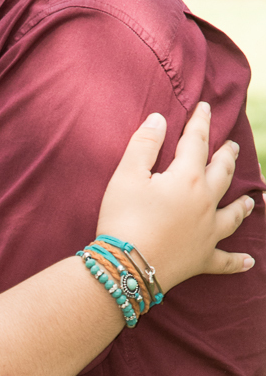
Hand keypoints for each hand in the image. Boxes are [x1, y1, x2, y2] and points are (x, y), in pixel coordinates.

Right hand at [97, 102, 254, 290]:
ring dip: (243, 204)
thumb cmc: (123, 218)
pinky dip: (238, 261)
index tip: (206, 108)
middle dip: (228, 156)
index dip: (201, 122)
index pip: (197, 142)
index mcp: (187, 178)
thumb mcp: (126, 175)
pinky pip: (226, 260)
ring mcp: (208, 232)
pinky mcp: (202, 259)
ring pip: (234, 215)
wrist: (126, 267)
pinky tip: (250, 261)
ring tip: (252, 198)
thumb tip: (159, 119)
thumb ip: (144, 144)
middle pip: (223, 173)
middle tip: (234, 146)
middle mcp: (206, 202)